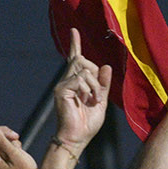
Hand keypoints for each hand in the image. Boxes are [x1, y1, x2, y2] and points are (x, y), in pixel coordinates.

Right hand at [54, 28, 110, 148]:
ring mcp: (63, 84)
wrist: (77, 138)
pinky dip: (89, 88)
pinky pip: (80, 78)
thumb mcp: (101, 101)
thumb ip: (103, 84)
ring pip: (83, 68)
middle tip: (98, 96)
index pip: (75, 59)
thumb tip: (106, 66)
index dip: (75, 45)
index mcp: (76, 83)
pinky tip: (87, 100)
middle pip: (83, 60)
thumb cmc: (88, 123)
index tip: (74, 31)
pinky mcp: (61, 89)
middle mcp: (67, 81)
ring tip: (93, 100)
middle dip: (96, 75)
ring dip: (95, 84)